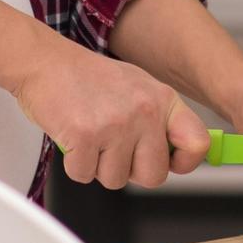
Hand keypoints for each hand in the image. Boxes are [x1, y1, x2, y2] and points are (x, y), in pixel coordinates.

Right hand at [9, 44, 209, 190]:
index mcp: (163, 99)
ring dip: (98, 166)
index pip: (197, 144)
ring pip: (116, 180)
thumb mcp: (138, 89)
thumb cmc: (88, 78)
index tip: (170, 164)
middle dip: (131, 171)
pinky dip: (75, 165)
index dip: (184, 163)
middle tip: (113, 149)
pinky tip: (74, 138)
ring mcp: (116, 124)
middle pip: (154, 176)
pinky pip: (85, 176)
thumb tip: (176, 158)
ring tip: (91, 136)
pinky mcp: (85, 136)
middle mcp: (144, 111)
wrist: (46, 62)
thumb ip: (160, 121)